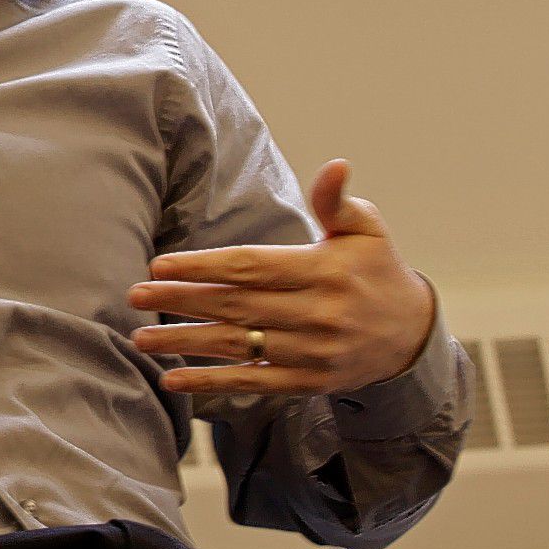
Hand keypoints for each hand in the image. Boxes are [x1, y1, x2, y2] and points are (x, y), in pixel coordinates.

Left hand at [126, 160, 435, 396]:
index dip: (202, 266)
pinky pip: (253, 382)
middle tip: (134, 296)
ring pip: (238, 346)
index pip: (252, 267)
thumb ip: (336, 201)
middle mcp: (318, 314)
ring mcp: (313, 352)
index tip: (159, 265)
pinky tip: (172, 379)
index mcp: (323, 271)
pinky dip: (211, 383)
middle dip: (180, 300)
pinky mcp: (309, 382)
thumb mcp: (365, 229)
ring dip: (184, 343)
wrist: (414, 336)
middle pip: (235, 306)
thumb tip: (334, 166)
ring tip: (140, 339)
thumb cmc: (376, 270)